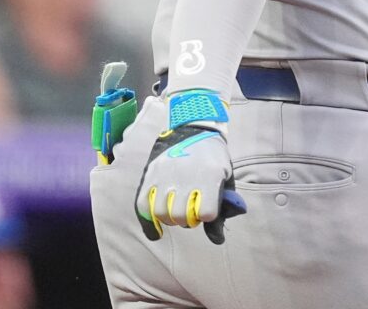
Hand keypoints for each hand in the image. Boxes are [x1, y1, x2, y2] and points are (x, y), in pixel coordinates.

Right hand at [135, 90, 245, 243]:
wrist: (193, 129)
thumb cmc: (213, 159)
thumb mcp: (225, 179)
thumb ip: (222, 208)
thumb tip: (217, 240)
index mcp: (209, 177)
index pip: (207, 213)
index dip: (208, 215)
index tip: (208, 210)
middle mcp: (185, 177)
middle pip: (181, 216)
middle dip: (187, 220)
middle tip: (190, 212)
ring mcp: (164, 175)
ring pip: (161, 213)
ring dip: (170, 218)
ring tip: (175, 212)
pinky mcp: (150, 175)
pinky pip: (142, 205)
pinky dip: (148, 221)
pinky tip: (156, 230)